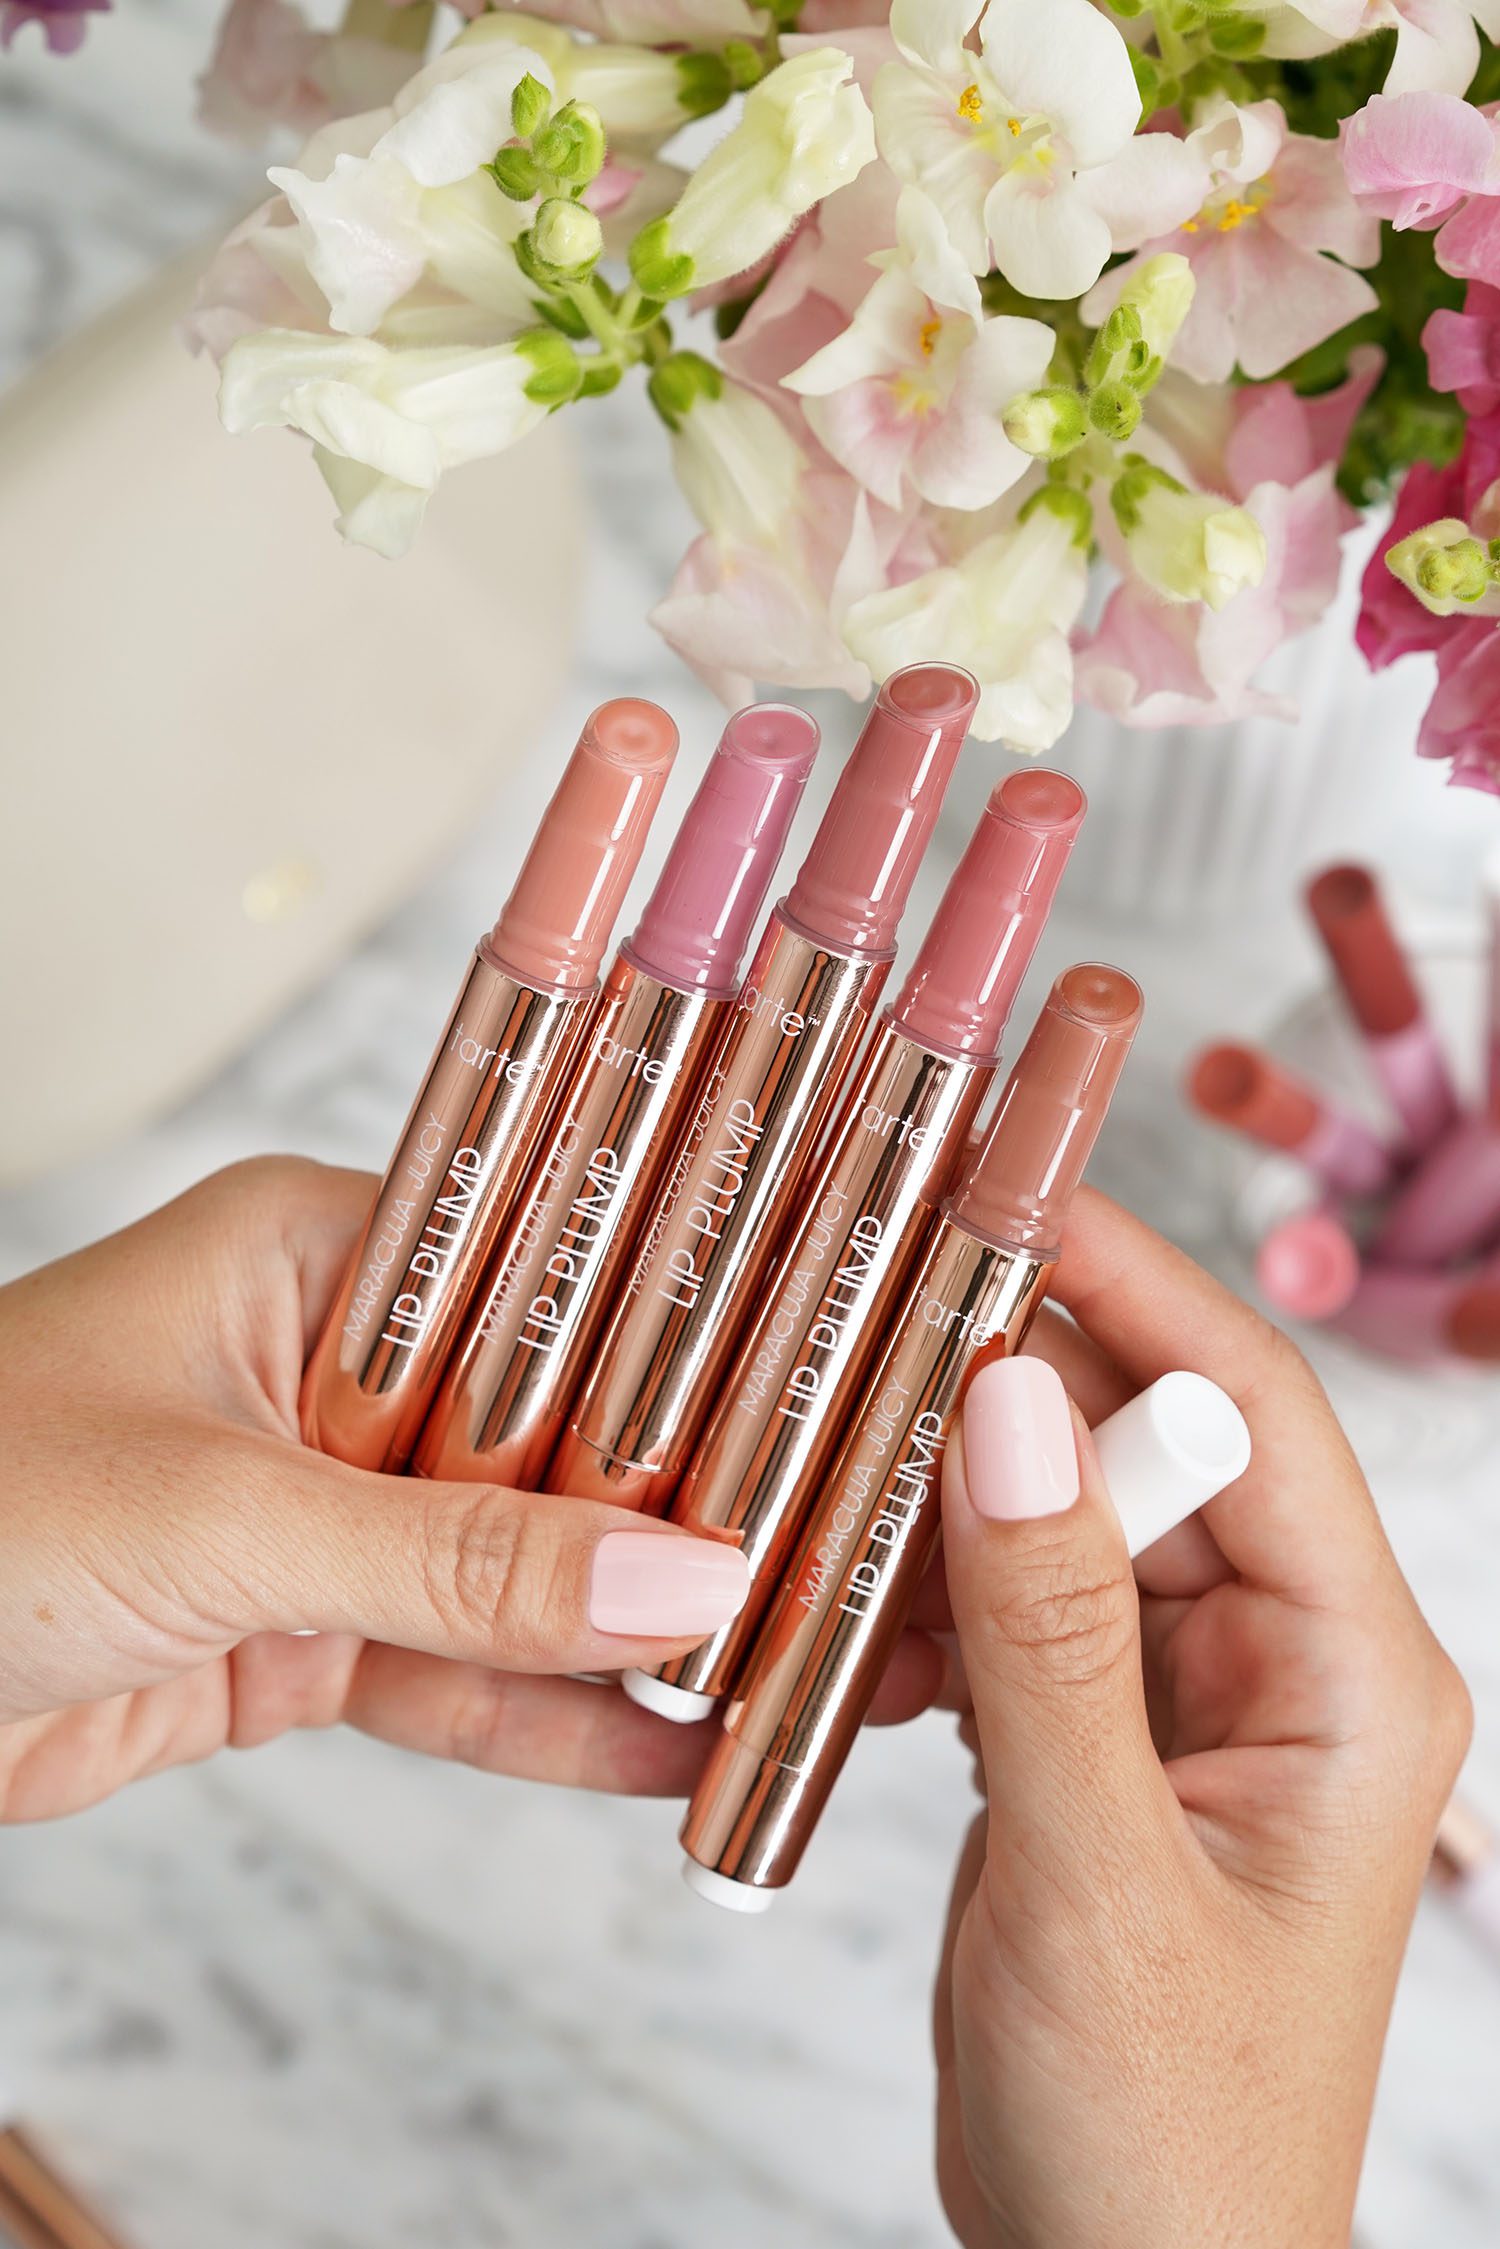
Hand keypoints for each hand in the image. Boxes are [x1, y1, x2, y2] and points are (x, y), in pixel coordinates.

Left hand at [0, 1157, 771, 1819]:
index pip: (567, 1273)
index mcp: (330, 1251)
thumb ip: (456, 1557)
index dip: (704, 1334)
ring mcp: (332, 1501)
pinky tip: (676, 1754)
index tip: (836, 1387)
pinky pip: (460, 1671)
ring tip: (811, 1661)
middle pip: (570, 1427)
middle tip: (860, 1544)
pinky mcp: (306, 1630)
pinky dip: (556, 1721)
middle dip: (700, 1498)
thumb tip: (680, 1583)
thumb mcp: (223, 1513)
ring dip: (648, 1626)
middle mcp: (347, 1361)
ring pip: (529, 1561)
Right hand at [932, 1188, 1469, 2248]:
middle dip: (1012, 1367)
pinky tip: (839, 1586)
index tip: (1005, 1193)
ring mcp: (1183, 1694)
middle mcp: (1281, 1658)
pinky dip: (924, 1581)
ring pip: (1062, 1514)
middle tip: (867, 1289)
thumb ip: (1050, 1638)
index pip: (1247, 1412)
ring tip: (823, 1424)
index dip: (1131, 1286)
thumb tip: (1013, 1403)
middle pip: (1147, 1441)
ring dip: (950, 1477)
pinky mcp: (1096, 1735)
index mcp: (1349, 1674)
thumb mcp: (1098, 1878)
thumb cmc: (1168, 2139)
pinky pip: (1011, 1601)